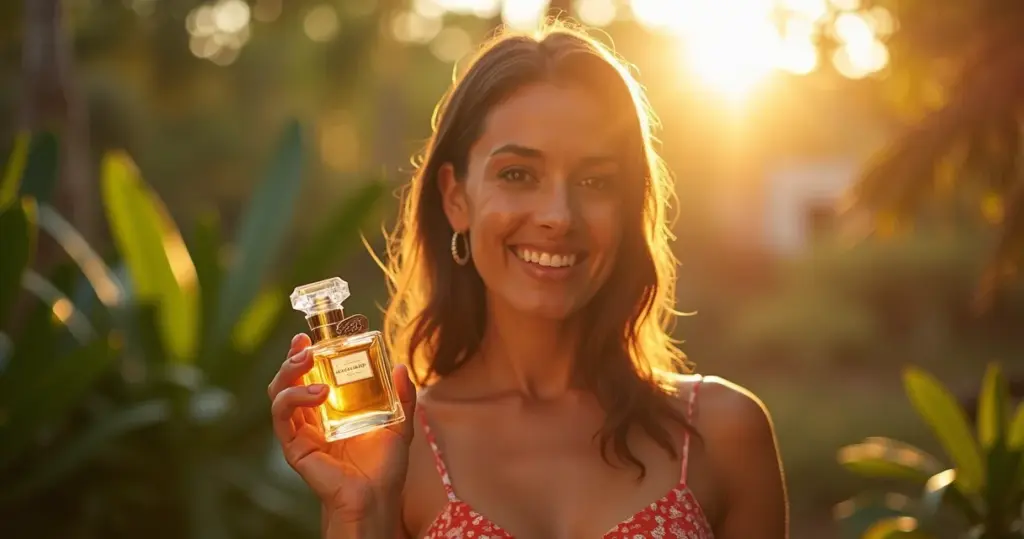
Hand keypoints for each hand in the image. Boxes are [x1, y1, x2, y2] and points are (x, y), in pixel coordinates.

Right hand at [268, 333, 416, 530]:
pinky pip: (282, 416)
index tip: (312, 337)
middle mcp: (312, 418)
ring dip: (289, 373)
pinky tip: (316, 392)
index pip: (311, 376)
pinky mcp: (295, 446)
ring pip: (279, 393)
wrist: (377, 497)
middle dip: (293, 358)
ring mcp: (301, 431)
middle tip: (305, 345)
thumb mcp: (400, 423)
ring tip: (308, 362)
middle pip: (289, 380)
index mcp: (332, 409)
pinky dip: (294, 398)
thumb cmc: (384, 467)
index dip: (307, 355)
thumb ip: (402, 396)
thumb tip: (400, 366)